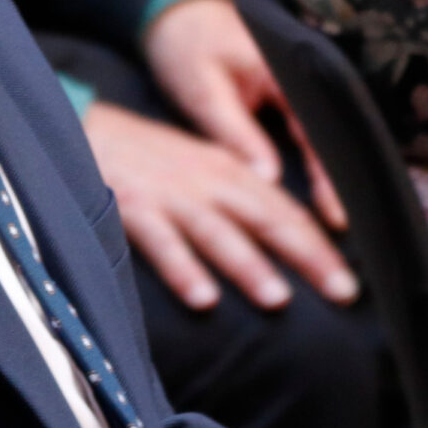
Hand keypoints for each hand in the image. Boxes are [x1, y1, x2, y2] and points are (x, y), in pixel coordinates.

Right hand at [81, 101, 355, 311]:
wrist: (77, 128)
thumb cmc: (141, 157)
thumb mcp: (195, 165)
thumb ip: (233, 196)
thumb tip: (279, 238)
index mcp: (225, 168)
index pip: (284, 207)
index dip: (318, 241)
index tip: (350, 283)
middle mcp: (204, 179)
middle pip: (266, 217)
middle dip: (306, 254)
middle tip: (343, 292)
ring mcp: (168, 194)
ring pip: (217, 231)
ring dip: (248, 264)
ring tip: (278, 299)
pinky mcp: (130, 207)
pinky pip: (160, 242)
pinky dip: (182, 268)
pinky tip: (202, 298)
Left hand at [142, 0, 345, 230]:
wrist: (173, 11)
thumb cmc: (185, 45)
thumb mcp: (204, 90)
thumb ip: (235, 133)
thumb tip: (268, 181)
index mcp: (285, 70)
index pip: (318, 131)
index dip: (329, 176)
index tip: (337, 216)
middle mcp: (298, 77)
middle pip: (328, 137)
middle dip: (338, 181)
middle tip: (345, 230)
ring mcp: (293, 83)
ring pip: (318, 136)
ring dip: (325, 173)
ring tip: (334, 222)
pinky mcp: (282, 92)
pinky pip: (302, 130)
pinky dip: (307, 159)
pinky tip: (308, 192)